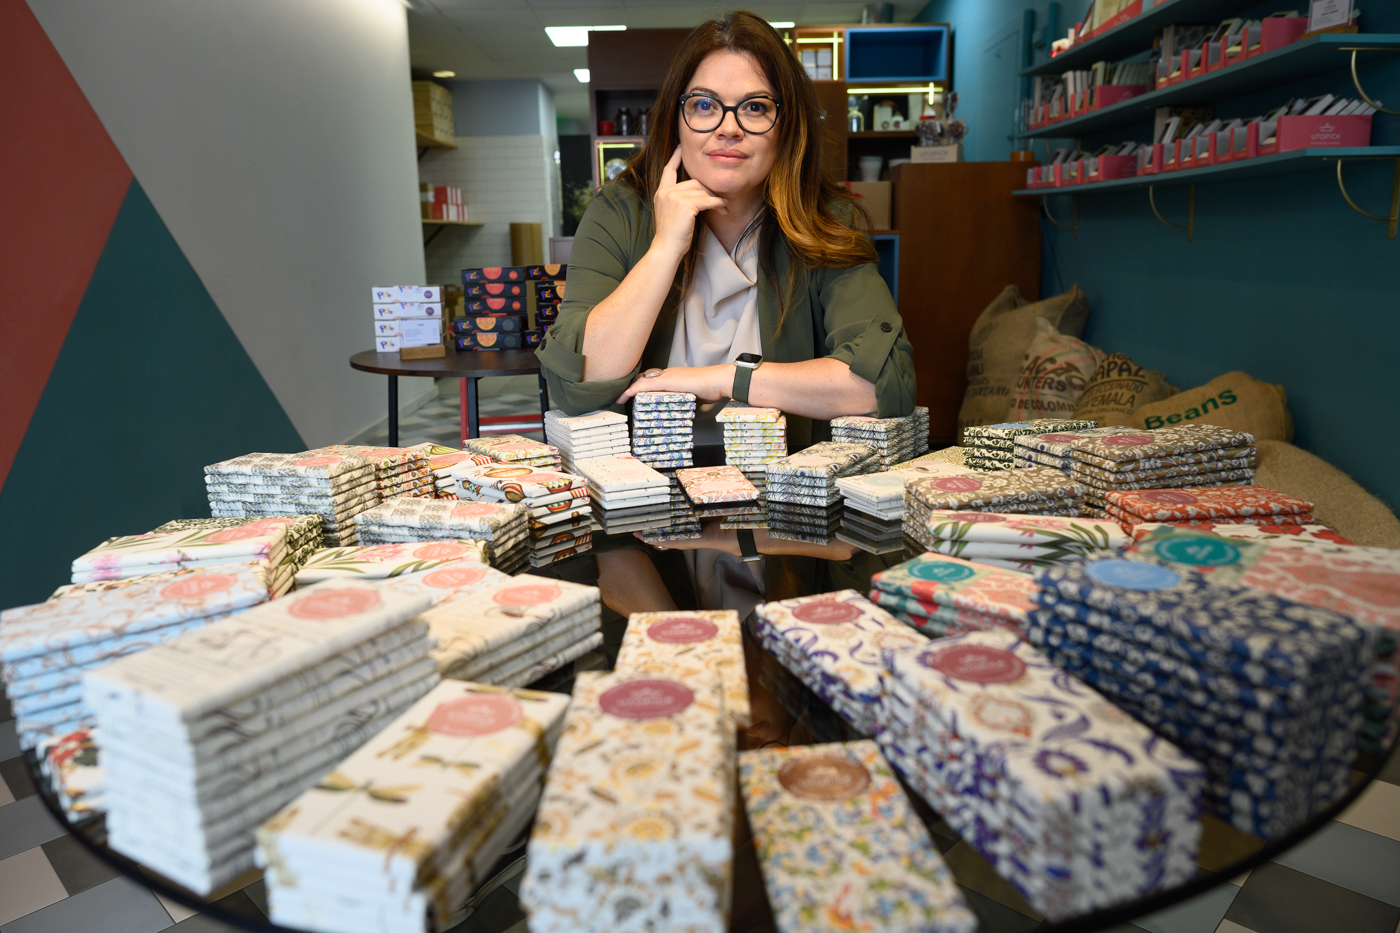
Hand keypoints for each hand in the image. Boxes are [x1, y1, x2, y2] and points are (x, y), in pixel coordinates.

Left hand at [617, 364, 733, 403]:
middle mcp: (669, 373)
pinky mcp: (667, 381)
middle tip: (622, 397)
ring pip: (642, 380)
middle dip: (633, 387)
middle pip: (645, 378)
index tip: (634, 394)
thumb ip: (686, 402)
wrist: (719, 380)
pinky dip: (633, 390)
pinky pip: (645, 385)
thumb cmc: (712, 389)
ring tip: (620, 398)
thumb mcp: (695, 397)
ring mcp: (668, 376)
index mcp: (675, 376)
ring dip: (630, 389)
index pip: (654, 379)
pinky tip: (625, 395)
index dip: (642, 385)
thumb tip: (683, 413)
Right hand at [650, 147, 726, 261]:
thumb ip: (680, 199)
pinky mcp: (685, 206)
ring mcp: (674, 198)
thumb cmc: (671, 236)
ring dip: (715, 199)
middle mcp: (666, 192)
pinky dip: (717, 204)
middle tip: (721, 201)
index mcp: (661, 193)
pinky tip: (723, 208)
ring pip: (701, 191)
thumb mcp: (672, 213)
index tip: (681, 147)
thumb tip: (701, 193)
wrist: (666, 249)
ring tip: (723, 207)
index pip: (669, 170)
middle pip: (694, 182)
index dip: (676, 158)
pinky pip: (707, 200)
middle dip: (709, 191)